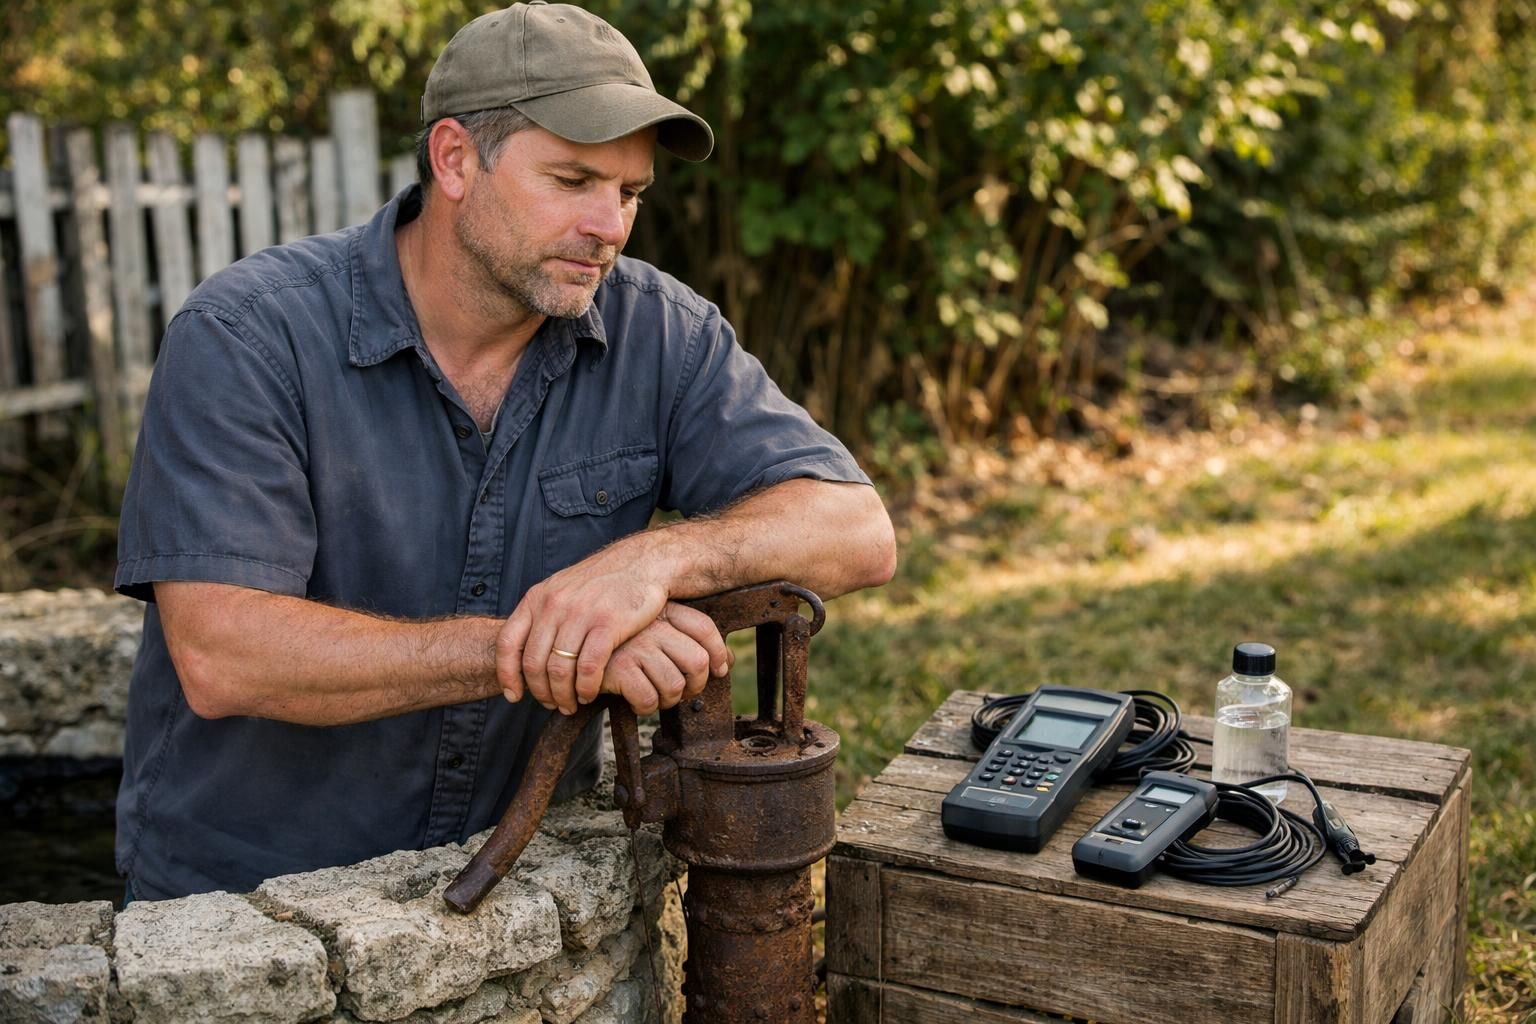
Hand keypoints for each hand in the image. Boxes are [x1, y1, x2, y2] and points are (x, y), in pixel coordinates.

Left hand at [496, 544, 728, 712]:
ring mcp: (580, 613)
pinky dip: (585, 688)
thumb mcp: (563, 589)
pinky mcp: (608, 624)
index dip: (507, 674)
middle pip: (533, 662)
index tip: (515, 696)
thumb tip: (525, 650)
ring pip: (559, 669)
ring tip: (571, 704)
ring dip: (563, 695)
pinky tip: (589, 694)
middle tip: (551, 705)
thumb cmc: (603, 583)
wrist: (642, 563)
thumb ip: (543, 615)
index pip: (507, 642)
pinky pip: (588, 667)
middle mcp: (554, 605)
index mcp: (537, 597)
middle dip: (540, 692)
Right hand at [589, 603, 731, 713]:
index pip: (705, 628)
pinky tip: (633, 701)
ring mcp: (638, 646)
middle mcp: (653, 626)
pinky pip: (648, 699)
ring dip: (667, 701)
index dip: (719, 653)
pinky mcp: (620, 668)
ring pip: (675, 685)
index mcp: (662, 611)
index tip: (719, 670)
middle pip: (698, 662)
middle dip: (694, 686)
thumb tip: (728, 661)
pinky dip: (644, 708)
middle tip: (680, 693)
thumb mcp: (651, 627)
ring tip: (653, 697)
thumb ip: (686, 637)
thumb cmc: (614, 640)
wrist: (568, 639)